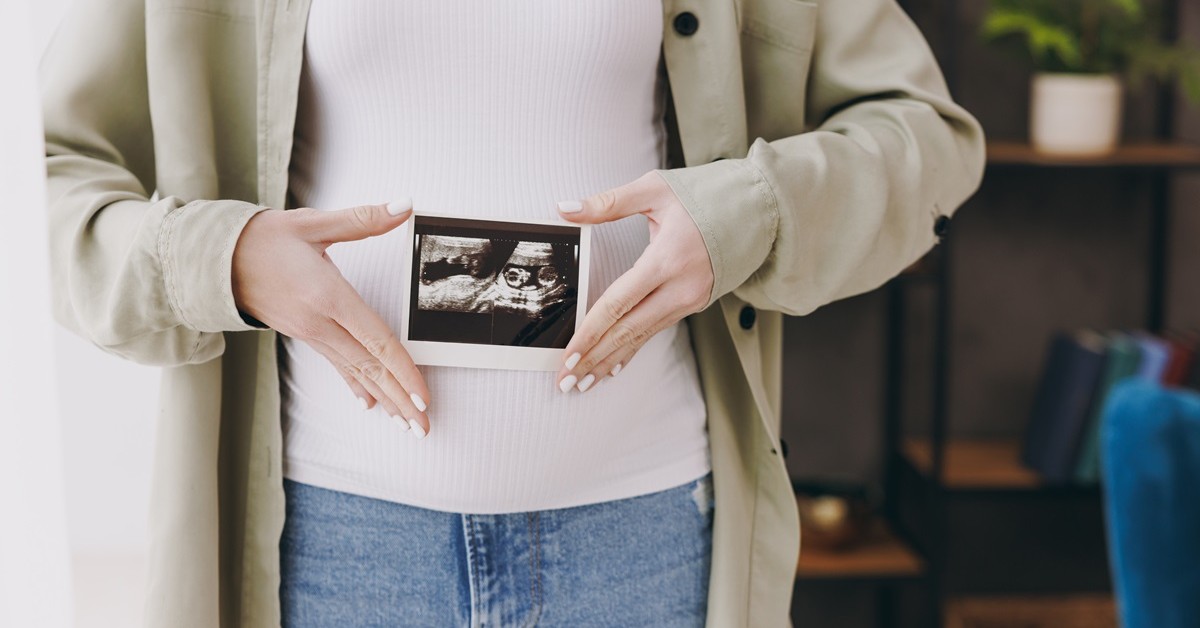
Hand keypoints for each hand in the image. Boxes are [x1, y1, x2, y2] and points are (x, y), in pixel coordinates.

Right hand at [232, 201, 432, 436]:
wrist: (210, 259)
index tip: (423, 394)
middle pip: (370, 367)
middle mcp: (319, 323)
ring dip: (385, 399)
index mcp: (327, 296)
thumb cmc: (261, 238)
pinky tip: (370, 405)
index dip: (403, 369)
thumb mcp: (312, 224)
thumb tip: (406, 205)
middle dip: (400, 399)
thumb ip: (364, 219)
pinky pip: (337, 366)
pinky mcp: (303, 335)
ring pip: (356, 372)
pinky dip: (357, 385)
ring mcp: (310, 333)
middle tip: (424, 427)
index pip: (376, 340)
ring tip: (407, 424)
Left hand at [554, 171, 713, 392]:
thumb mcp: (655, 190)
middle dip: (594, 358)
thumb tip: (566, 207)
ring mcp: (690, 298)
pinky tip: (613, 367)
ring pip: (641, 336)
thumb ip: (608, 203)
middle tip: (566, 381)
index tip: (569, 354)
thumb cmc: (705, 196)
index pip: (619, 303)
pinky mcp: (693, 303)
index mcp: (667, 259)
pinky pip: (655, 330)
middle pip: (628, 330)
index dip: (591, 332)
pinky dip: (632, 349)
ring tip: (583, 382)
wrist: (755, 210)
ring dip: (609, 360)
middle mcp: (680, 286)